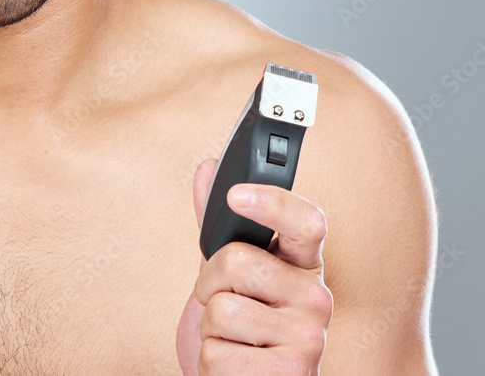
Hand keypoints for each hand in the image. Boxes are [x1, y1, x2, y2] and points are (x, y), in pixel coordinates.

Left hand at [176, 158, 332, 374]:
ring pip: (220, 308)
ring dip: (209, 327)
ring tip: (234, 339)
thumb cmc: (243, 327)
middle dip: (209, 281)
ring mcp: (308, 339)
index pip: (306, 222)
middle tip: (225, 301)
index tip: (236, 194)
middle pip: (236, 260)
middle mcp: (317, 299)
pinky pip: (216, 351)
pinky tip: (237, 366)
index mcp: (304, 266)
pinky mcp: (287, 374)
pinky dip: (211, 361)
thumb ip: (220, 225)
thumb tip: (206, 169)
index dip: (273, 202)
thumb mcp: (231, 274)